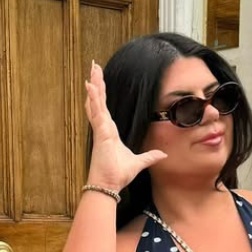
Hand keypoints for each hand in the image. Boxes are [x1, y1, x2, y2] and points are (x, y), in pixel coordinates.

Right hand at [84, 62, 165, 191]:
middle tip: (94, 66)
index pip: (104, 107)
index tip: (98, 80)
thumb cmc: (118, 175)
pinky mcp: (100, 133)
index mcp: (110, 131)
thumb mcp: (138, 162)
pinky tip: (90, 86)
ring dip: (94, 85)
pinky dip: (93, 99)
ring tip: (92, 70)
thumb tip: (162, 154)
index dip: (101, 93)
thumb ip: (149, 157)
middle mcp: (103, 127)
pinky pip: (96, 112)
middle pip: (99, 100)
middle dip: (97, 83)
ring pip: (96, 102)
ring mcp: (100, 129)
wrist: (109, 185)